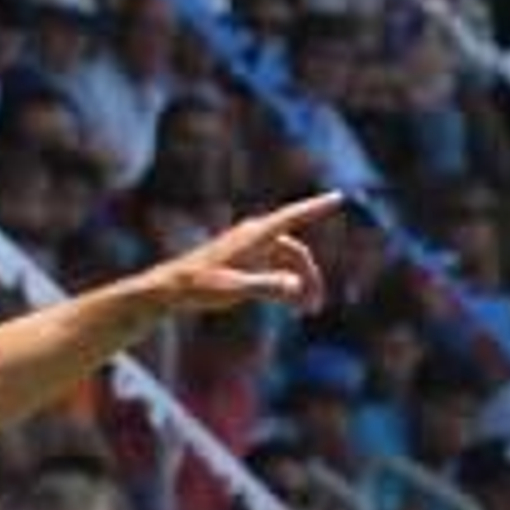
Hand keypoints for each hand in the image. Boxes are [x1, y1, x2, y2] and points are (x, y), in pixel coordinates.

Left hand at [157, 193, 339, 313]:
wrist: (171, 290)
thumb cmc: (199, 287)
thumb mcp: (234, 289)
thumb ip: (267, 286)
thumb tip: (296, 286)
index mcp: (254, 236)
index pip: (293, 216)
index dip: (316, 207)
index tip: (339, 196)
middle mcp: (254, 237)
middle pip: (296, 252)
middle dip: (311, 277)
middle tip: (315, 307)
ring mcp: (250, 250)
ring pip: (287, 264)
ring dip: (300, 285)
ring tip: (306, 313)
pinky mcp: (244, 263)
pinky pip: (275, 270)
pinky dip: (286, 286)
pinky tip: (291, 308)